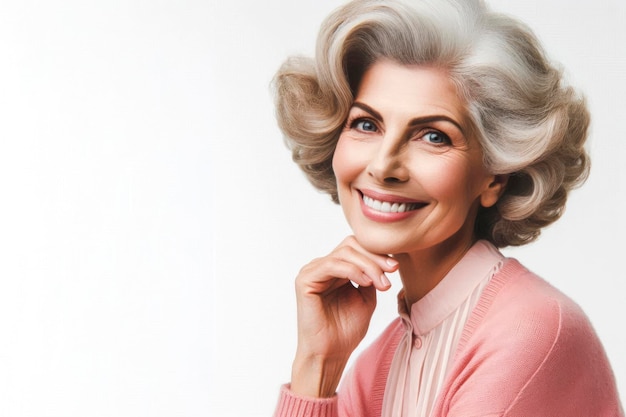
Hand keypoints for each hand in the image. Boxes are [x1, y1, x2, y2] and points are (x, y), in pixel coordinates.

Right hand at [290, 236, 397, 397]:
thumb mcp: (366, 297)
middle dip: (374, 256)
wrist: (330, 354)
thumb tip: (384, 259)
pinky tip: (365, 282)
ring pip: (344, 253)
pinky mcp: (305, 280)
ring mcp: (311, 271)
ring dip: (368, 265)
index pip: (355, 247)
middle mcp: (321, 266)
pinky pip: (332, 265)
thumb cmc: (346, 330)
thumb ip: (371, 276)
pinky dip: (353, 271)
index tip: (396, 266)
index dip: (376, 252)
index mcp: (334, 269)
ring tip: (381, 283)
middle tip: (392, 271)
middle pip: (350, 245)